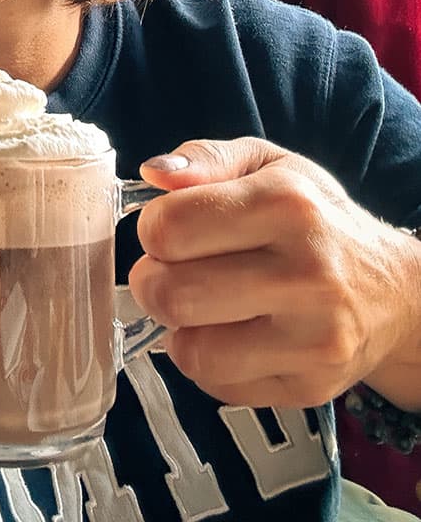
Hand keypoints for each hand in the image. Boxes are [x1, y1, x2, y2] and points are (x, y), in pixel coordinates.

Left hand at [127, 137, 420, 408]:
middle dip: (153, 281)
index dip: (152, 229)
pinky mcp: (310, 387)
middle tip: (171, 271)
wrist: (391, 289)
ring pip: (192, 352)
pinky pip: (217, 385)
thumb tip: (155, 172)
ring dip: (179, 328)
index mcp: (288, 205)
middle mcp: (307, 274)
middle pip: (172, 295)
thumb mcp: (268, 164)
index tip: (168, 229)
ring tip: (201, 304)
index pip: (169, 229)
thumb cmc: (315, 218)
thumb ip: (206, 157)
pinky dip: (208, 361)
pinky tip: (230, 333)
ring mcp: (313, 339)